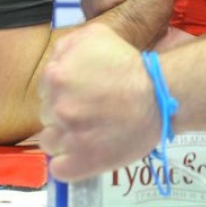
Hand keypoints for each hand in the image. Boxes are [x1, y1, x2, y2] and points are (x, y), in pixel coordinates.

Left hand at [39, 23, 160, 180]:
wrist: (160, 96)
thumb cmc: (130, 66)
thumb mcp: (96, 36)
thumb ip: (66, 46)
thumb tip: (55, 62)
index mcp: (56, 76)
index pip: (45, 90)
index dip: (63, 92)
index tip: (82, 95)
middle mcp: (57, 107)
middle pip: (47, 115)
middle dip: (64, 113)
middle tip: (90, 112)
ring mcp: (68, 137)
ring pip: (49, 142)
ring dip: (64, 139)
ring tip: (89, 133)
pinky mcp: (80, 163)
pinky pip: (59, 169)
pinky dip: (69, 164)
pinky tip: (85, 154)